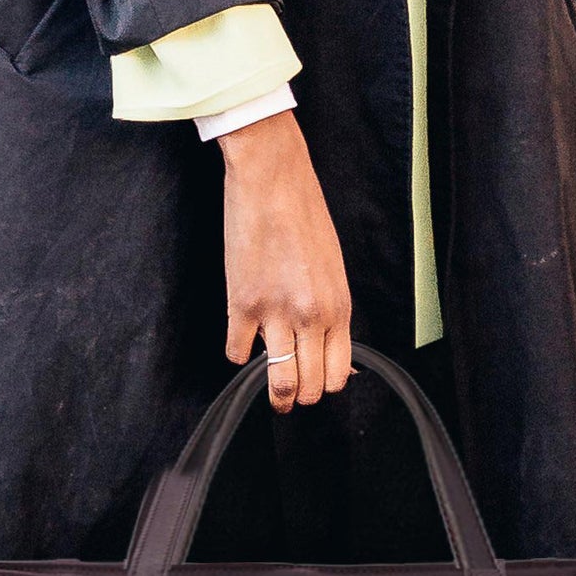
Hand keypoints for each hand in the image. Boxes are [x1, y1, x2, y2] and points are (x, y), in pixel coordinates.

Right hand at [219, 110, 352, 411]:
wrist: (273, 180)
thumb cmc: (305, 216)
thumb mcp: (332, 266)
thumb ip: (331, 309)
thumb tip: (328, 342)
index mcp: (339, 306)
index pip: (339, 373)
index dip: (326, 385)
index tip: (315, 381)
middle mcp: (311, 316)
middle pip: (310, 385)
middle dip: (300, 396)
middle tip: (290, 393)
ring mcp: (276, 313)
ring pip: (278, 382)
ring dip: (274, 394)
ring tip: (270, 393)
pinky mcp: (242, 304)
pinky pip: (236, 352)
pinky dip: (237, 353)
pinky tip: (241, 340)